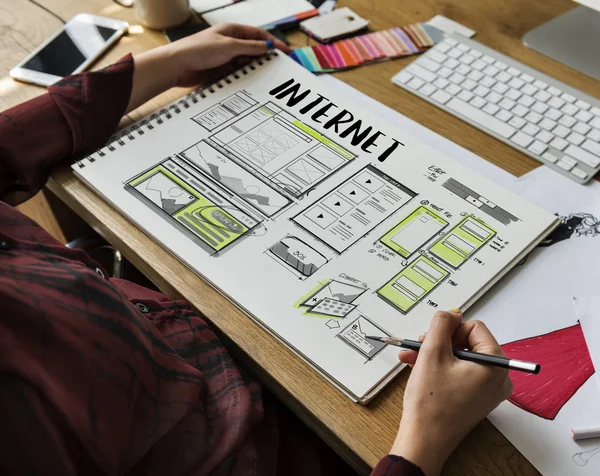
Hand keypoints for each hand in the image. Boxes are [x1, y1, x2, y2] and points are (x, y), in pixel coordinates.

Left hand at [127, 23, 290, 111]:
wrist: (177, 66)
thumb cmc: (198, 50)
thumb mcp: (229, 46)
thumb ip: (250, 47)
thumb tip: (268, 46)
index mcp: (232, 31)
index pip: (258, 34)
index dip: (273, 42)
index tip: (286, 52)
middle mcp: (230, 43)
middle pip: (255, 49)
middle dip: (267, 57)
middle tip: (281, 67)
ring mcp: (226, 57)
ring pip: (247, 62)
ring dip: (257, 67)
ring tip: (269, 75)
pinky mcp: (221, 70)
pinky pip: (239, 73)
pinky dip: (246, 76)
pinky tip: (253, 81)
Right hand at [390, 311, 512, 475]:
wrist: (423, 440)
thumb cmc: (431, 403)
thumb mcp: (432, 352)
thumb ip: (442, 324)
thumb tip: (451, 314)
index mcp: (496, 365)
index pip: (474, 327)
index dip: (449, 330)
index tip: (432, 339)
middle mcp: (498, 378)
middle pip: (467, 342)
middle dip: (440, 342)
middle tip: (419, 347)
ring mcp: (488, 389)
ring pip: (460, 357)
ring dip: (435, 354)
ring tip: (412, 358)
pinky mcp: (476, 397)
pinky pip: (460, 372)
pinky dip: (440, 367)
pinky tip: (419, 367)